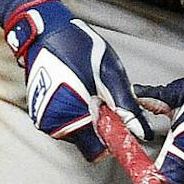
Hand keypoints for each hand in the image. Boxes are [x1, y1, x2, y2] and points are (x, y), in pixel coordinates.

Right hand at [6, 0, 142, 162]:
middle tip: (101, 96)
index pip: (97, 152)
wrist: (46, 31)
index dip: (113, 140)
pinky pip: (67, 120)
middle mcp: (53, 124)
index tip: (120, 124)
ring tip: (87, 88)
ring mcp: (45, 118)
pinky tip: (76, 88)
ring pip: (78, 130)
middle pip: (88, 141)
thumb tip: (142, 132)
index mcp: (70, 118)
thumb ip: (126, 108)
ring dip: (87, 116)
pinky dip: (76, 109)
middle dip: (100, 124)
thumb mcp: (110, 75)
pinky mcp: (42, 111)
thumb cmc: (75, 47)